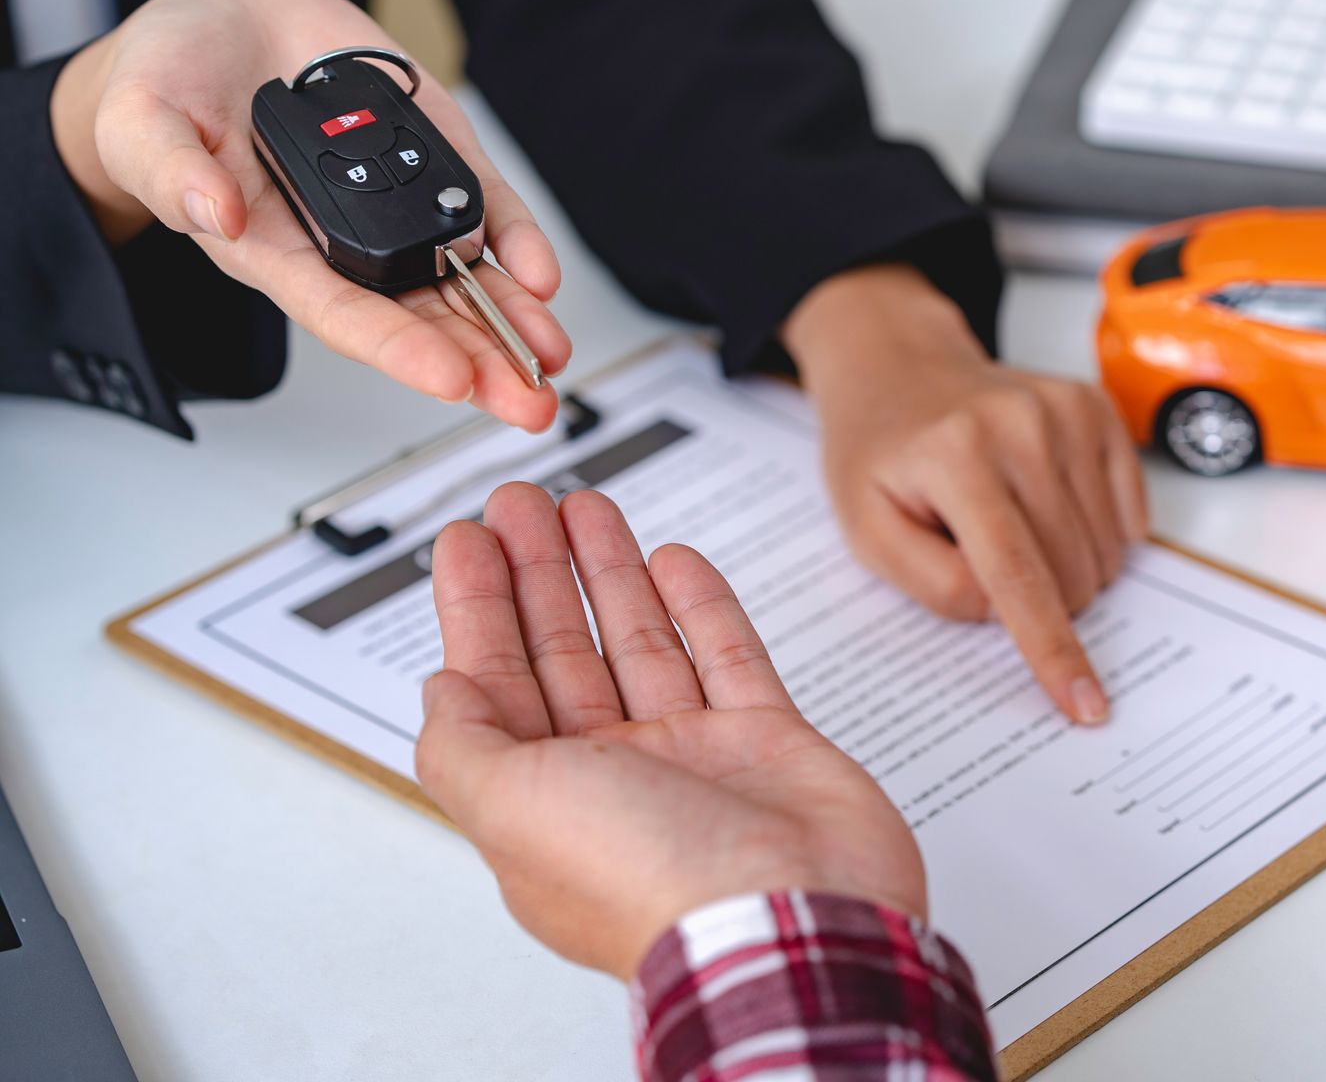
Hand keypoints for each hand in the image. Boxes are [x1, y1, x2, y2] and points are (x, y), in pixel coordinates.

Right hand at [49, 0, 568, 429]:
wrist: (223, 26)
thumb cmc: (170, 84)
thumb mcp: (139, 119)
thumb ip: (169, 168)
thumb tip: (213, 212)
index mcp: (274, 252)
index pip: (343, 315)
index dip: (398, 349)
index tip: (451, 379)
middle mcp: (343, 241)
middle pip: (421, 315)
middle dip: (481, 359)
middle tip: (531, 400)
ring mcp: (393, 200)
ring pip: (462, 274)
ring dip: (512, 317)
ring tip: (551, 357)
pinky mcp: (430, 151)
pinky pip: (483, 206)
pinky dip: (517, 240)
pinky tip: (543, 275)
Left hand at [416, 482, 925, 976]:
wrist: (791, 918)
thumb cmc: (649, 879)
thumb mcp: (511, 808)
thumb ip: (462, 745)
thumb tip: (439, 693)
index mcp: (545, 804)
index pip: (495, 688)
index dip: (476, 610)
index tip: (467, 541)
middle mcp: (616, 780)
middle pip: (564, 656)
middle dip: (538, 574)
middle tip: (523, 504)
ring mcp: (695, 758)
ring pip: (642, 645)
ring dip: (611, 573)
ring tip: (589, 506)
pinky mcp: (768, 743)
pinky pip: (728, 658)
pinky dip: (702, 607)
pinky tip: (676, 561)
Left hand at [783, 265, 1148, 724]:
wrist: (899, 367)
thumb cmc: (880, 453)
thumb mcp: (867, 529)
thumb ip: (934, 582)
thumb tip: (1008, 611)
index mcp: (956, 457)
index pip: (1017, 575)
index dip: (1053, 649)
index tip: (1085, 706)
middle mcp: (1021, 426)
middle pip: (1070, 573)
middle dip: (1040, 601)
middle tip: (985, 562)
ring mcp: (1066, 411)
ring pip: (1106, 552)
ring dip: (1066, 568)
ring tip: (1009, 524)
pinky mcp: (1096, 409)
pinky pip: (1130, 517)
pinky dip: (1095, 534)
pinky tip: (1045, 506)